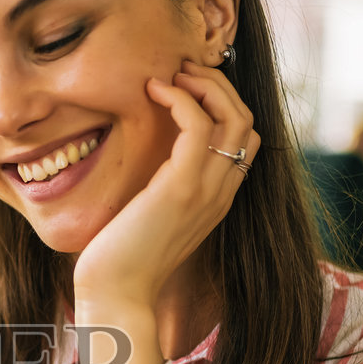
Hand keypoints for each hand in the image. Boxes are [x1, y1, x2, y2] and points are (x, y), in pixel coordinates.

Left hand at [73, 60, 258, 316]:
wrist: (116, 294)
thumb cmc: (121, 260)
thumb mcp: (149, 216)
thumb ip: (160, 188)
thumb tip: (144, 162)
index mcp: (217, 199)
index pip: (245, 138)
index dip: (225, 104)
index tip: (189, 87)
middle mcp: (221, 192)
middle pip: (246, 120)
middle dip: (219, 85)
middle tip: (183, 69)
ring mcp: (207, 190)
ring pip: (233, 116)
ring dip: (206, 84)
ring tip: (173, 73)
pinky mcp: (182, 187)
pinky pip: (198, 125)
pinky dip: (180, 98)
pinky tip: (154, 91)